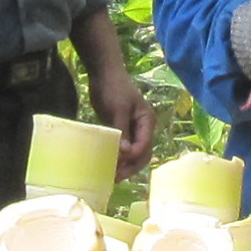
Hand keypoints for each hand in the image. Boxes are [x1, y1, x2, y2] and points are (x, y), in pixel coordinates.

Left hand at [88, 56, 155, 172]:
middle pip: (142, 153)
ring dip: (125, 165)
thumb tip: (125, 153)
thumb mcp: (118, 109)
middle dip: (131, 166)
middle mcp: (143, 128)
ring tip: (113, 176)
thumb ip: (122, 130)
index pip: (144, 145)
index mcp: (147, 121)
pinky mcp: (122, 130)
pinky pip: (123, 148)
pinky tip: (109, 165)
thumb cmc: (113, 88)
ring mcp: (133, 129)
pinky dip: (119, 158)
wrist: (103, 73)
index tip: (118, 164)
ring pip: (133, 153)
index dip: (133, 157)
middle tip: (116, 177)